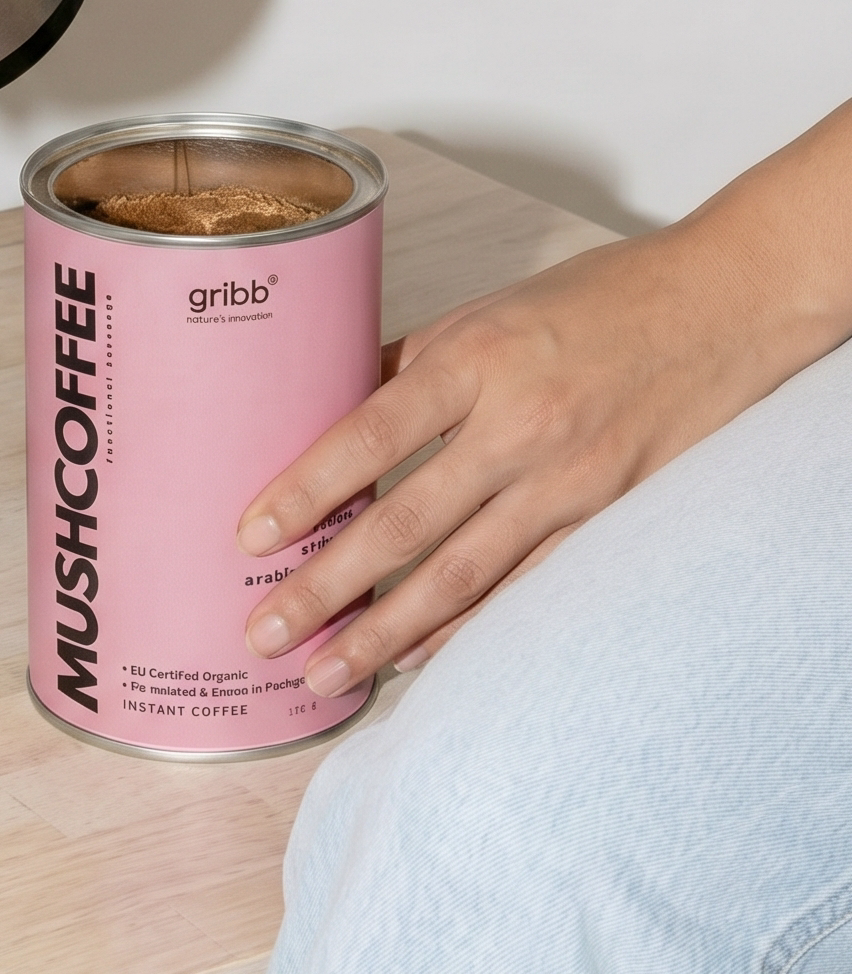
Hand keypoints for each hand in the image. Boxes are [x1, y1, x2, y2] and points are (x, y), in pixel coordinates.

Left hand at [236, 196, 847, 695]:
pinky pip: (521, 589)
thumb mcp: (484, 314)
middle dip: (327, 587)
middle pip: (406, 524)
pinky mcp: (607, 518)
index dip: (307, 491)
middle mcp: (520, 426)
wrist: (723, 307)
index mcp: (476, 361)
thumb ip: (405, 364)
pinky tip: (410, 657)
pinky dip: (462, 630)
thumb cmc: (593, 301)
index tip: (251, 537)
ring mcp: (568, 481)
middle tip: (263, 632)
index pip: (369, 435)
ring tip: (323, 672)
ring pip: (461, 576)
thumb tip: (318, 406)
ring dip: (384, 632)